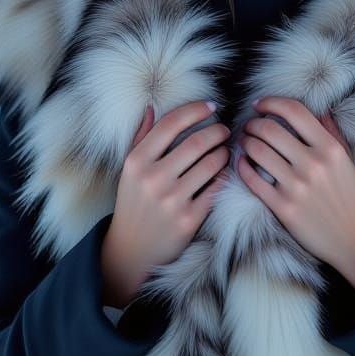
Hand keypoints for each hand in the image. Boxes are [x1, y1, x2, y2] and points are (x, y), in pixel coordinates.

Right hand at [100, 99, 230, 307]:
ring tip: (225, 150)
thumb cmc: (133, 201)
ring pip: (212, 164)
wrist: (131, 249)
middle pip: (197, 142)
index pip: (171, 123)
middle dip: (217, 131)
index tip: (211, 106)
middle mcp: (152, 179)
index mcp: (136, 161)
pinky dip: (224, 176)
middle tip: (224, 129)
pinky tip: (224, 172)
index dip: (196, 110)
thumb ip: (140, 136)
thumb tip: (152, 106)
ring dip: (224, 152)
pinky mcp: (188, 220)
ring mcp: (171, 201)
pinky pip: (216, 189)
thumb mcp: (129, 169)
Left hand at [237, 96, 354, 303]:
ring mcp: (297, 187)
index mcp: (330, 148)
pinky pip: (252, 179)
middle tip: (250, 126)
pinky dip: (242, 166)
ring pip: (257, 151)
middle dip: (253, 123)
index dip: (272, 102)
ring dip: (245, 142)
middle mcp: (313, 164)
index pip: (294, 111)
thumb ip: (332, 132)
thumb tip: (320, 108)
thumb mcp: (347, 160)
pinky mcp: (284, 208)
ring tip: (245, 142)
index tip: (261, 105)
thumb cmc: (351, 197)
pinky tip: (242, 162)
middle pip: (270, 129)